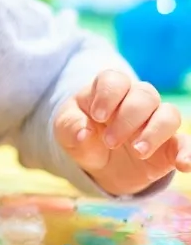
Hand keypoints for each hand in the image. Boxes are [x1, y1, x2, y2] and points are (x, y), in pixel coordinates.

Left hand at [55, 70, 190, 195]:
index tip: (97, 116)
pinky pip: (186, 144)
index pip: (115, 80)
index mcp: (109, 91)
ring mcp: (156, 122)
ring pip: (169, 114)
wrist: (97, 162)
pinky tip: (183, 164)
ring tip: (137, 152)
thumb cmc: (81, 135)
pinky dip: (188, 152)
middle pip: (144, 95)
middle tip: (109, 141)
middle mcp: (136, 101)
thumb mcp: (66, 131)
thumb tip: (84, 132)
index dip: (108, 95)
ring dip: (154, 132)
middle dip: (127, 118)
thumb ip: (70, 127)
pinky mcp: (169, 146)